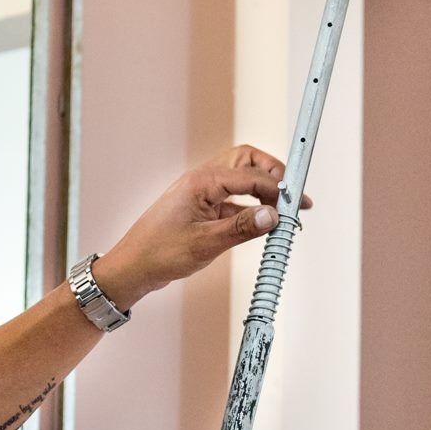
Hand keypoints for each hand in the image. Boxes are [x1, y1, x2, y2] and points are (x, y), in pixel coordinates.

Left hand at [97, 145, 313, 302]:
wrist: (132, 267)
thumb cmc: (159, 253)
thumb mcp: (205, 243)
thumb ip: (242, 228)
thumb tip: (274, 215)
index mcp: (201, 182)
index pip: (250, 175)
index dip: (277, 187)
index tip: (298, 203)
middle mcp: (201, 181)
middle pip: (246, 162)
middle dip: (272, 175)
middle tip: (293, 196)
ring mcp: (200, 194)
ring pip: (240, 179)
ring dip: (262, 191)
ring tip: (284, 211)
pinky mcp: (200, 209)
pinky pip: (232, 200)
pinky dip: (250, 207)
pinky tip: (263, 223)